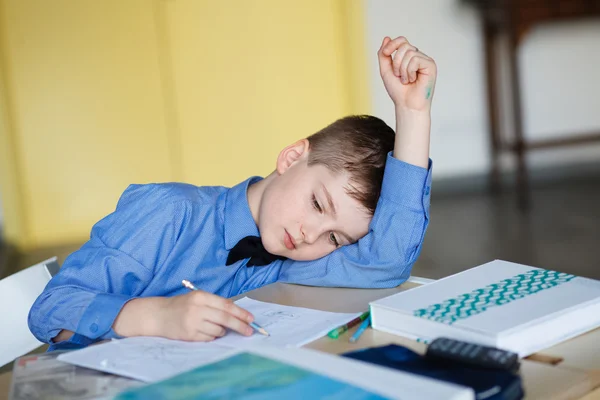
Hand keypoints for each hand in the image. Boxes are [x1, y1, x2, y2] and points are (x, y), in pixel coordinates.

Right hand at [114, 291, 254, 340]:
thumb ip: (216, 304)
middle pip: (225, 319)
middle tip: (249, 331)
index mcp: (201, 296)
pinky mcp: (189, 335)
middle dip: (240, 326)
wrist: (158, 315)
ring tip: (216, 327)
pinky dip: (212, 336)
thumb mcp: (198, 299)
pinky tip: (205, 331)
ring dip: (223, 331)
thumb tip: (238, 314)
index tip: (251, 319)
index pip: (226, 305)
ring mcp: (193, 322)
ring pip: (218, 330)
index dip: (241, 313)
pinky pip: (209, 338)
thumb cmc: (182, 306)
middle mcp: (197, 308)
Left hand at [378, 36, 436, 111]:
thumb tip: (386, 38)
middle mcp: (418, 56)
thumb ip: (384, 55)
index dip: (392, 44)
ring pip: (409, 53)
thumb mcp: (386, 70)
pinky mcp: (430, 65)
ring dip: (402, 69)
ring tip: (406, 80)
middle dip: (396, 61)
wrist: (407, 105)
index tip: (385, 53)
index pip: (401, 41)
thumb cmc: (398, 91)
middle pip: (404, 45)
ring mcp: (425, 60)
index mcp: (408, 57)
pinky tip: (413, 80)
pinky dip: (409, 71)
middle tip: (398, 75)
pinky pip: (415, 59)